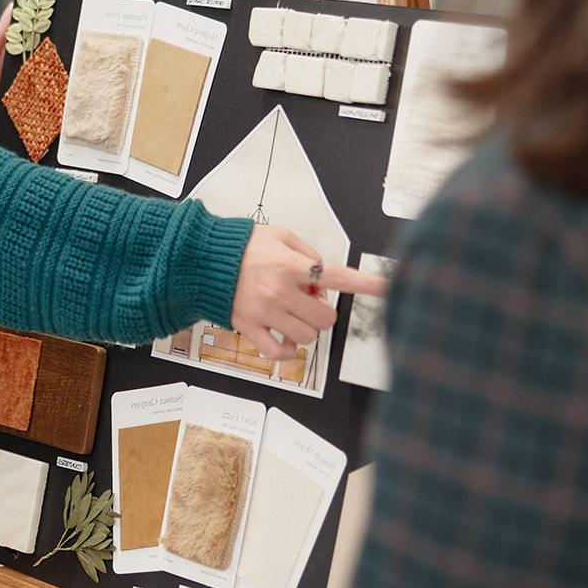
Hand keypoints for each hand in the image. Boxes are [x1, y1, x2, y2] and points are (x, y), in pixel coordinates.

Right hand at [229, 226, 390, 365]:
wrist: (201, 258)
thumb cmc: (240, 245)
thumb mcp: (280, 235)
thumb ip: (308, 254)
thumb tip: (323, 280)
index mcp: (291, 266)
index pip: (338, 277)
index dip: (366, 283)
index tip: (386, 287)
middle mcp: (281, 291)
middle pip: (324, 319)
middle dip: (322, 313)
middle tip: (308, 302)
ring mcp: (265, 312)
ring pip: (306, 337)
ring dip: (305, 330)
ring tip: (291, 316)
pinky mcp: (248, 327)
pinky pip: (278, 353)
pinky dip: (287, 351)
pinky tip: (284, 340)